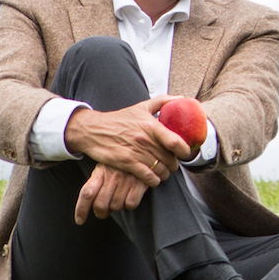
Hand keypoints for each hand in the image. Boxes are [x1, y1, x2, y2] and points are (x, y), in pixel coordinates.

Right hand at [61, 98, 196, 216]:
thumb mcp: (141, 106)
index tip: (186, 152)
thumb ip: (163, 101)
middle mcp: (144, 139)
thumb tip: (182, 99)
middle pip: (169, 158)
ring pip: (160, 169)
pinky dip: (153, 180)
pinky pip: (147, 176)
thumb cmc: (119, 119)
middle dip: (174, 164)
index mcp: (150, 125)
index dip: (185, 150)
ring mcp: (135, 152)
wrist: (93, 130)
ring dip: (165, 173)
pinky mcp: (126, 162)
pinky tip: (154, 179)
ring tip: (164, 172)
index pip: (175, 141)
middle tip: (173, 164)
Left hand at [74, 162, 148, 223]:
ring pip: (116, 206)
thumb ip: (97, 182)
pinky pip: (131, 204)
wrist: (144, 151)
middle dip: (101, 213)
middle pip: (101, 205)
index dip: (81, 209)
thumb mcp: (105, 167)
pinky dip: (130, 204)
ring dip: (118, 207)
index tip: (80, 220)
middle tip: (104, 212)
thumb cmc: (121, 164)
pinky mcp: (140, 183)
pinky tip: (131, 196)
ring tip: (121, 197)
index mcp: (100, 172)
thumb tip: (90, 204)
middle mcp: (112, 176)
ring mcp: (126, 180)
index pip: (87, 193)